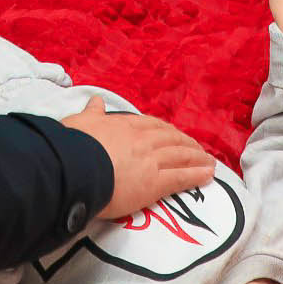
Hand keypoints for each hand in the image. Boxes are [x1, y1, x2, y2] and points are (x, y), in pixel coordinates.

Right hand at [61, 97, 215, 220]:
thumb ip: (92, 112)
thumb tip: (95, 101)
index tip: (172, 133)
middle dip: (186, 143)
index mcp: (124, 125)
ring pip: (180, 155)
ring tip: (209, 161)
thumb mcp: (81, 121)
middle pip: (171, 138)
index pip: (151, 125)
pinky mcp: (155, 183)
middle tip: (197, 149)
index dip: (165, 130)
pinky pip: (181, 177)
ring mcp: (151, 160)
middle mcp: (142, 140)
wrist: (75, 167)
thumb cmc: (73, 145)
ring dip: (197, 157)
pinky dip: (197, 175)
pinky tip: (207, 174)